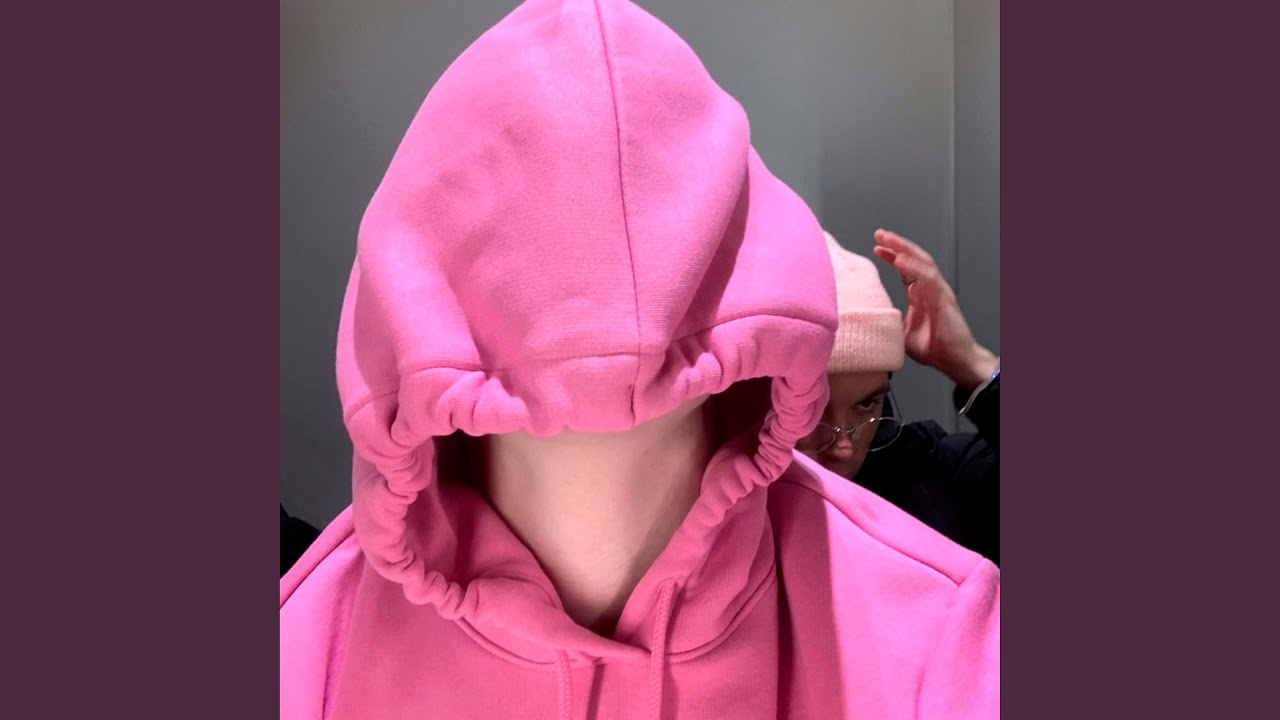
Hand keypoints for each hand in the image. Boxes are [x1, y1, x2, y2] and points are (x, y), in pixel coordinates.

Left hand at [872, 229, 996, 391]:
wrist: (955, 360)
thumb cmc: (934, 347)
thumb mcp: (901, 332)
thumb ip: (890, 320)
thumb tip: (869, 318)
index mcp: (920, 294)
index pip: (906, 268)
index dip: (892, 256)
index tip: (876, 248)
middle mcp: (930, 288)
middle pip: (914, 258)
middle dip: (897, 244)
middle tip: (880, 234)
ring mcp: (938, 291)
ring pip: (922, 261)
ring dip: (904, 248)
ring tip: (888, 240)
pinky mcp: (944, 298)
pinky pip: (928, 277)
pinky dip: (913, 267)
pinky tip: (899, 260)